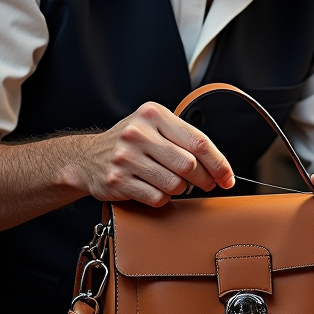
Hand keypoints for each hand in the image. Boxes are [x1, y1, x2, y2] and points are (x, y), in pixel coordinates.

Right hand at [69, 102, 233, 206]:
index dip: (218, 163)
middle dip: (203, 179)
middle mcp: (138, 133)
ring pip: (174, 184)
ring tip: (172, 183)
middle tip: (205, 183)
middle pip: (189, 164)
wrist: (86, 158)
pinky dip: (162, 198)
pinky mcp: (118, 180)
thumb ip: (182, 138)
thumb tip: (217, 166)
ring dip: (180, 189)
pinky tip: (154, 189)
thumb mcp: (153, 127)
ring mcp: (126, 157)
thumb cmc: (129, 143)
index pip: (198, 141)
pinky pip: (156, 198)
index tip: (227, 177)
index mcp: (153, 114)